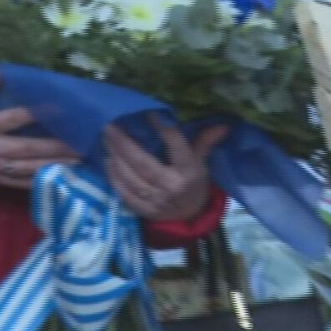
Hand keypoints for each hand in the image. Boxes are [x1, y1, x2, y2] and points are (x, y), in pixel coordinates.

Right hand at [0, 73, 78, 188]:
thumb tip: (2, 71)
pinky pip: (22, 184)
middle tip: (84, 142)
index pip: (14, 118)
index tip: (61, 106)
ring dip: (57, 166)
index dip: (38, 111)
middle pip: (30, 148)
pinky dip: (43, 182)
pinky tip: (62, 180)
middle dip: (58, 145)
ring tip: (82, 162)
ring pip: (31, 169)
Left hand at [106, 115, 229, 220]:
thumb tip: (223, 125)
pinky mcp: (144, 210)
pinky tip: (108, 161)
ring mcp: (156, 200)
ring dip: (115, 157)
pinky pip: (124, 192)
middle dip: (124, 143)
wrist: (190, 218)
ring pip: (130, 177)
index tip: (149, 112)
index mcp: (188, 171)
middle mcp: (171, 185)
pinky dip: (114, 176)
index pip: (175, 146)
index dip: (162, 128)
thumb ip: (205, 142)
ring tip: (106, 139)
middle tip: (110, 126)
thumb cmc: (194, 184)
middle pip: (143, 163)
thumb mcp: (202, 164)